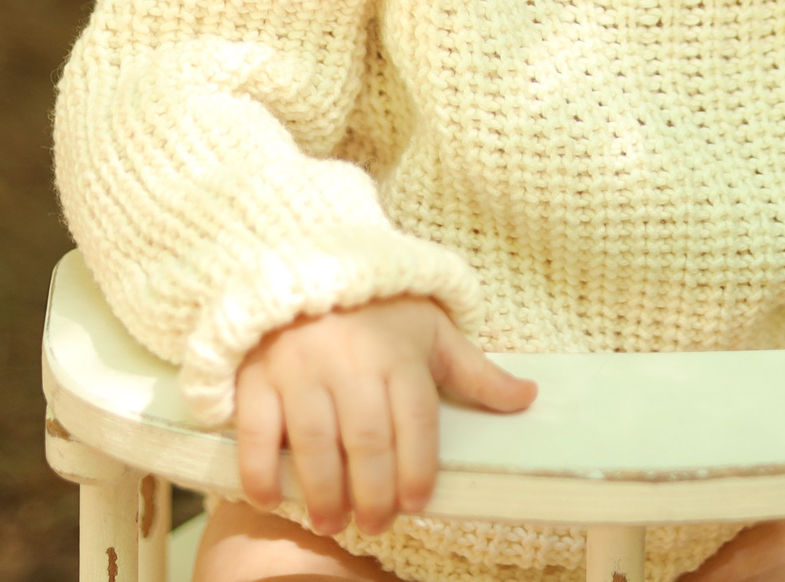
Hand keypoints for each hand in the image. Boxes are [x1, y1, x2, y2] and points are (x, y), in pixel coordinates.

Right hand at [233, 296, 536, 536]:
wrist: (306, 260)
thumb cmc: (377, 308)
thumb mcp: (431, 331)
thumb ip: (475, 371)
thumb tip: (528, 398)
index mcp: (398, 353)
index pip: (415, 419)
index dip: (417, 467)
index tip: (416, 503)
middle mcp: (350, 361)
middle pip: (366, 438)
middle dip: (372, 491)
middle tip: (375, 523)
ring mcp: (299, 367)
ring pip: (313, 439)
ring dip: (322, 489)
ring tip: (332, 521)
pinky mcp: (258, 374)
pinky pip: (257, 427)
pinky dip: (260, 468)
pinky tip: (272, 497)